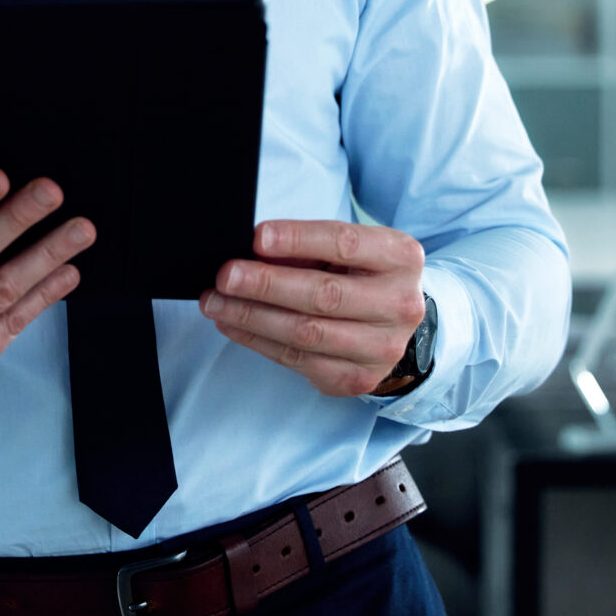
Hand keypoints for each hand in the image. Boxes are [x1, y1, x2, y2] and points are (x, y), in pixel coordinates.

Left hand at [200, 219, 426, 397]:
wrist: (396, 324)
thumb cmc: (361, 274)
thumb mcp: (347, 250)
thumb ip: (307, 247)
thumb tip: (252, 250)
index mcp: (400, 258)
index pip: (344, 244)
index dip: (298, 240)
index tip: (256, 238)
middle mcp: (399, 304)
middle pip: (323, 295)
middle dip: (266, 284)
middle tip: (225, 276)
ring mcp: (381, 348)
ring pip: (306, 333)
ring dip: (252, 316)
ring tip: (215, 302)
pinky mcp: (356, 378)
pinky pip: (297, 360)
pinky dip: (257, 340)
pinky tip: (232, 323)